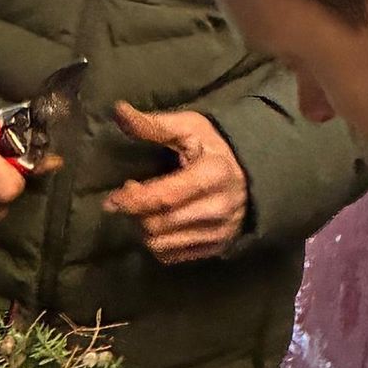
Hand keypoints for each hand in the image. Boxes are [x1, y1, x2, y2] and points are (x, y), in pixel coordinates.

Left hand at [103, 102, 252, 264]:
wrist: (255, 174)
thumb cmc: (214, 147)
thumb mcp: (189, 128)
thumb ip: (153, 125)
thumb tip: (118, 110)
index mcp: (213, 175)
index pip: (164, 197)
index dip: (132, 200)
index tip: (113, 198)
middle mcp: (218, 208)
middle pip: (158, 224)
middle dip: (135, 212)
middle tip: (129, 196)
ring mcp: (219, 232)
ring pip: (161, 244)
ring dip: (143, 229)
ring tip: (144, 210)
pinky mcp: (216, 248)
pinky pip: (171, 256)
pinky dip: (157, 243)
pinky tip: (159, 224)